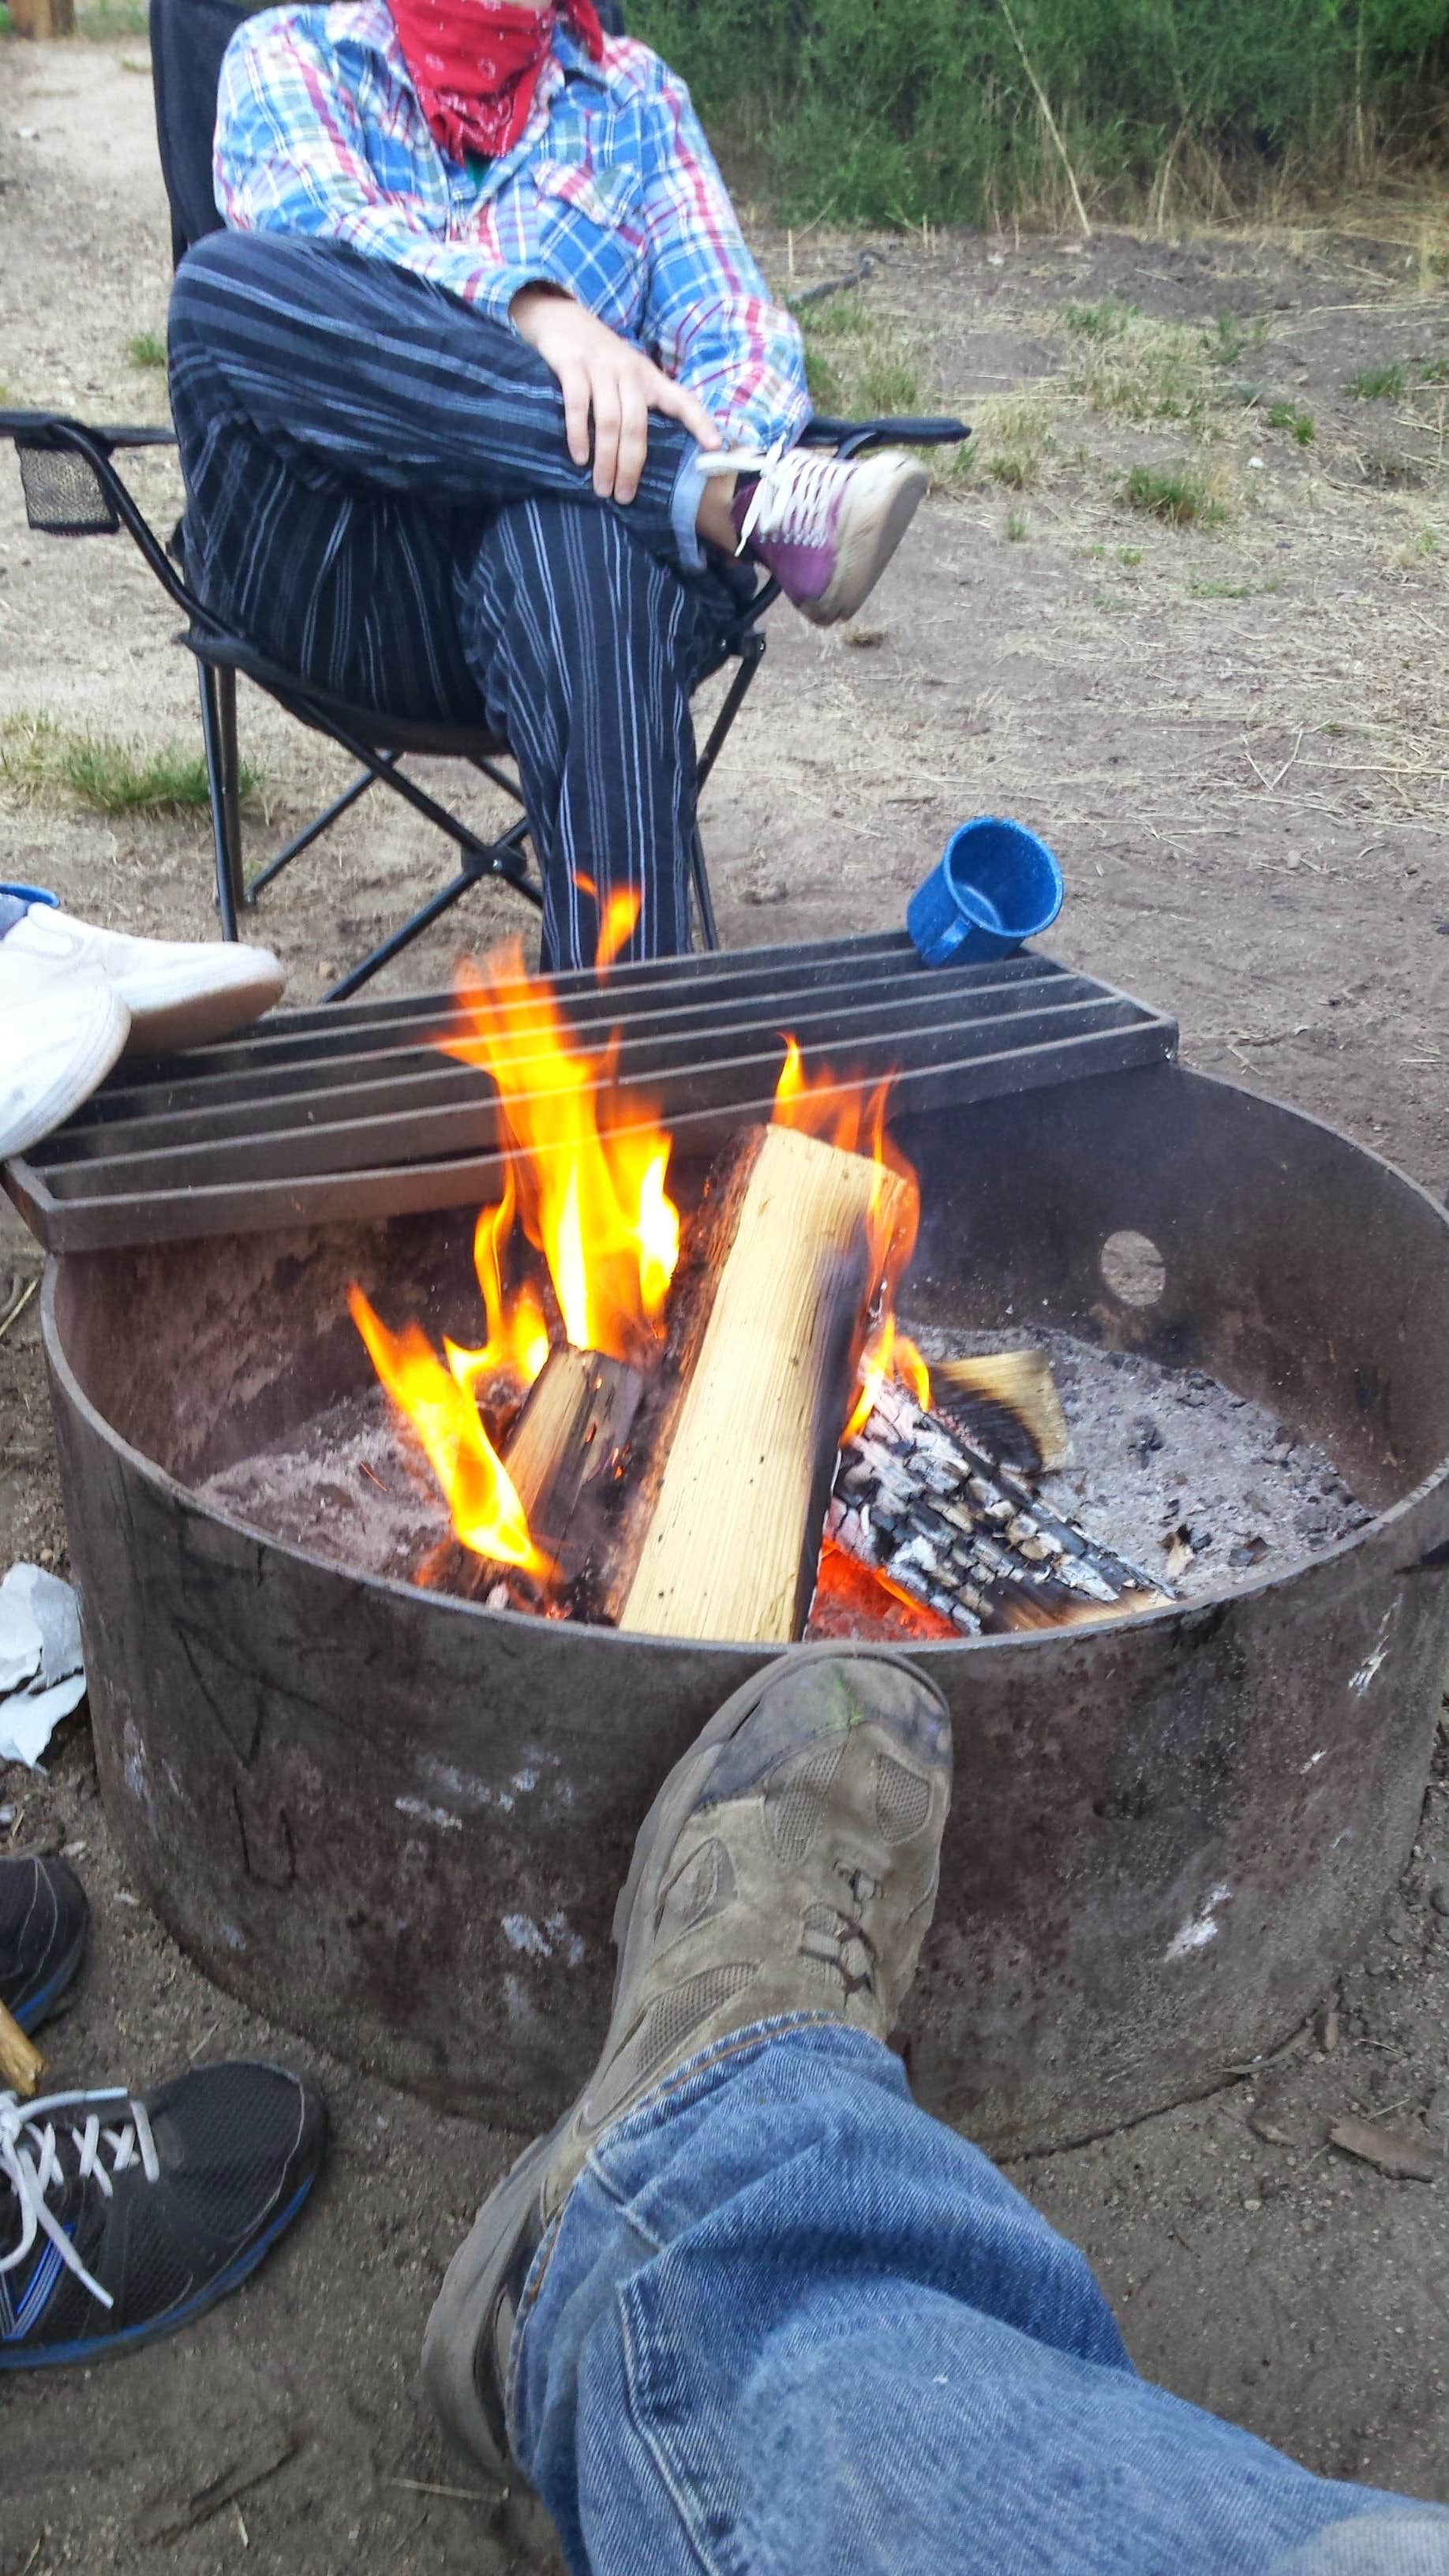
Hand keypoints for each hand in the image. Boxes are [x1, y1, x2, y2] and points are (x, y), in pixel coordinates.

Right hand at [511, 286, 721, 503]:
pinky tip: (579, 458)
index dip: (701, 423)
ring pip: (609, 420)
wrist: (562, 317)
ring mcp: (601, 367)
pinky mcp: (573, 364)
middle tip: (625, 497)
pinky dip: (578, 433)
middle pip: (637, 425)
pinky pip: (577, 403)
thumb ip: (643, 404)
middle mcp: (630, 372)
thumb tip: (654, 455)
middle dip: (632, 465)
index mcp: (650, 378)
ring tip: (602, 489)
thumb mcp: (630, 375)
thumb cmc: (601, 358)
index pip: (683, 400)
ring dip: (606, 459)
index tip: (716, 447)